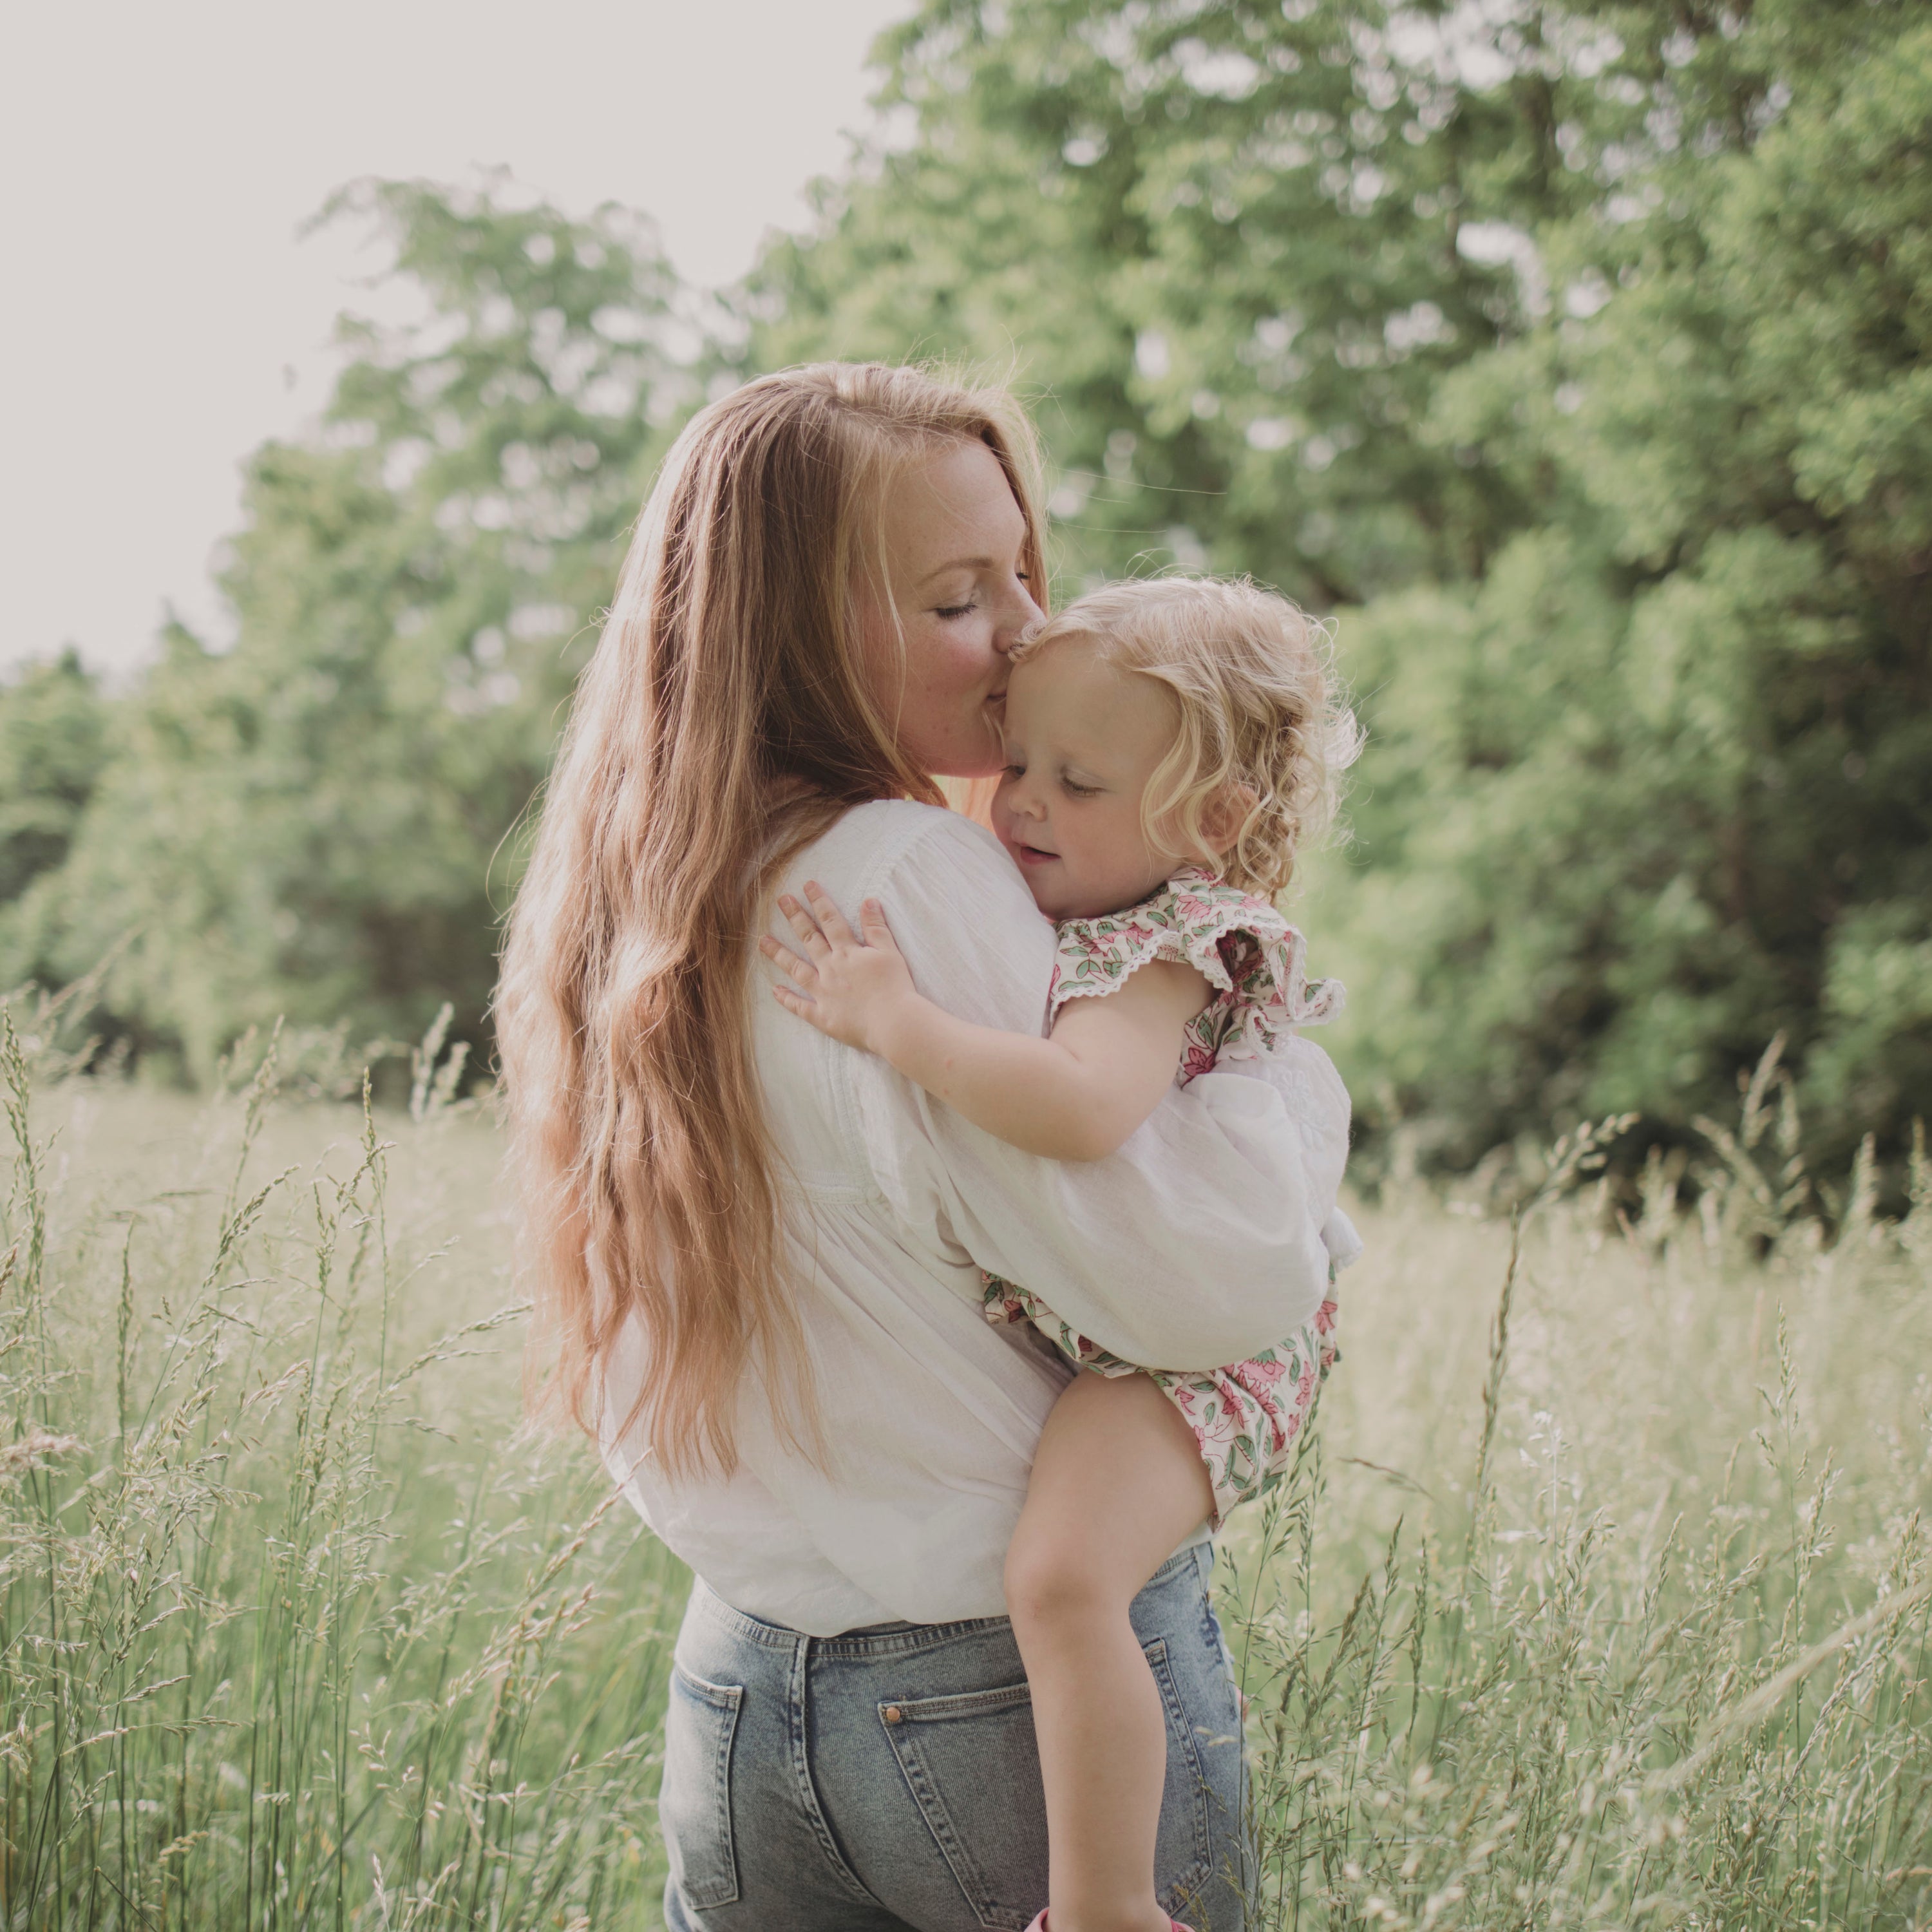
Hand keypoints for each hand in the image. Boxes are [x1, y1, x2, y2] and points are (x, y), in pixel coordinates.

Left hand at [758, 881, 919, 1057]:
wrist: (892, 1022)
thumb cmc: (895, 986)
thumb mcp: (890, 952)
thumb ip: (876, 927)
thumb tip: (868, 901)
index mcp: (848, 952)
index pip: (831, 921)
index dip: (819, 901)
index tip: (807, 885)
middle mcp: (831, 968)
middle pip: (809, 939)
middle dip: (795, 918)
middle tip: (781, 901)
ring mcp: (823, 992)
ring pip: (796, 969)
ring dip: (779, 954)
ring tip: (762, 941)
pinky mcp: (822, 1015)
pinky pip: (799, 1006)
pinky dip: (786, 998)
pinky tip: (774, 990)